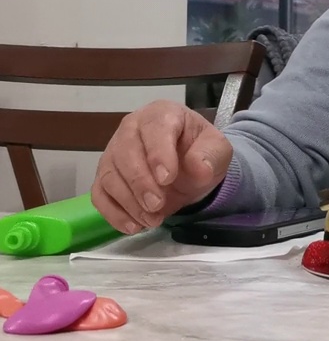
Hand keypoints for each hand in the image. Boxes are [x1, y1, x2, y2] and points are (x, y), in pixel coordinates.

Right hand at [91, 100, 231, 233]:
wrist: (190, 166)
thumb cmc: (200, 151)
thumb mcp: (217, 149)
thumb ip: (210, 156)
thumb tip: (200, 168)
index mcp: (161, 114)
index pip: (155, 129)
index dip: (158, 154)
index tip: (167, 178)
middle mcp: (131, 128)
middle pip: (125, 153)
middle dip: (140, 183)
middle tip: (157, 205)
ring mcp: (114, 152)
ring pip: (109, 175)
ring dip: (128, 202)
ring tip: (152, 220)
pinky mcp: (105, 176)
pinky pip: (99, 195)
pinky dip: (113, 213)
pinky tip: (133, 226)